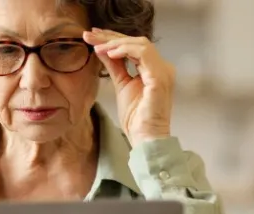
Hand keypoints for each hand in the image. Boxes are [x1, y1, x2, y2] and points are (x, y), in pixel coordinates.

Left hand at [83, 27, 175, 145]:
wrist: (145, 138)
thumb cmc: (136, 118)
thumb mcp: (121, 84)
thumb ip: (114, 66)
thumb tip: (102, 49)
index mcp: (155, 69)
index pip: (135, 46)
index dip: (113, 38)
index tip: (93, 36)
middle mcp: (162, 67)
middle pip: (137, 41)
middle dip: (111, 36)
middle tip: (90, 35)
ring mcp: (163, 71)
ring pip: (140, 43)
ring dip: (116, 42)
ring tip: (98, 46)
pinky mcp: (159, 77)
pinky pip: (143, 54)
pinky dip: (125, 50)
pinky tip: (109, 53)